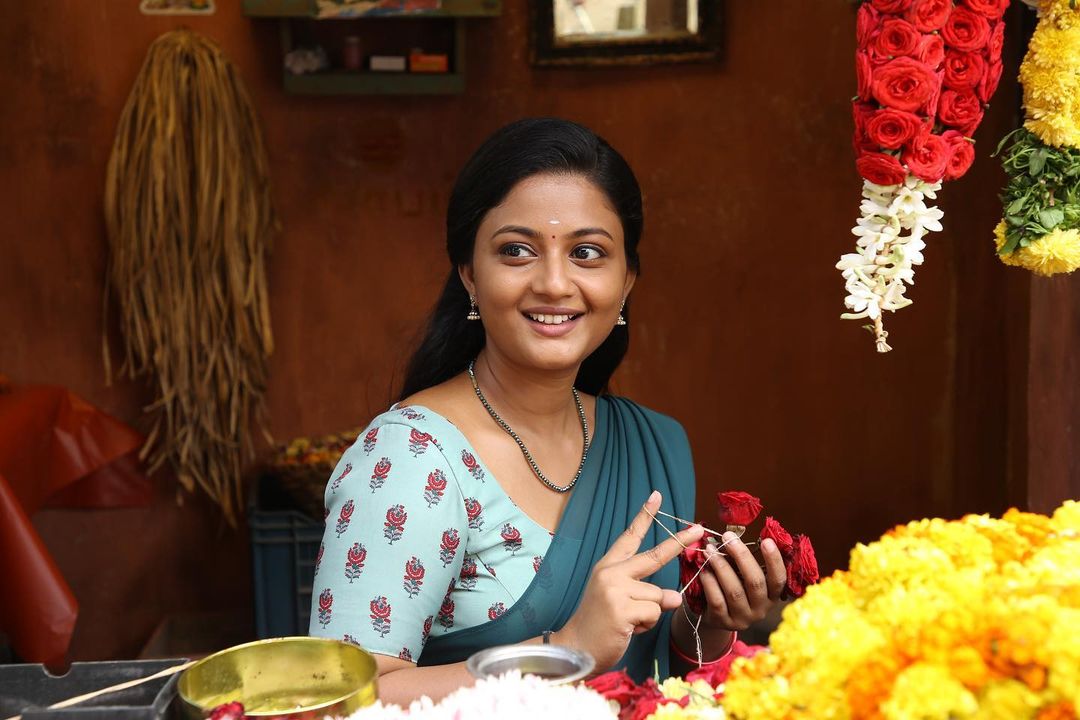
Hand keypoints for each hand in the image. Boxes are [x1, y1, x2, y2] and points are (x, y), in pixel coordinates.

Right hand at [557, 491, 704, 670]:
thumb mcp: (623, 601)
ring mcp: (615, 589)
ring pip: (659, 595)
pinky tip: (627, 629)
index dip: (644, 516)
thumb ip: (647, 593)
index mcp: (609, 566)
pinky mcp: (621, 609)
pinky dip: (646, 624)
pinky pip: (654, 612)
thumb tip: (675, 596)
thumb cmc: (600, 624)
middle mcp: (611, 572)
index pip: (629, 537)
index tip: (657, 496)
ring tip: (628, 621)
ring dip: (650, 613)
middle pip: (654, 556)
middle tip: (699, 529)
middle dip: (679, 542)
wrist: (576, 648)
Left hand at [697, 532, 786, 630]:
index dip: (774, 560)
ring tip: (709, 550)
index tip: (766, 540)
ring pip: (734, 591)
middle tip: (727, 537)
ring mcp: (742, 618)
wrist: (712, 615)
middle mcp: (760, 609)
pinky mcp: (723, 622)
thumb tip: (732, 536)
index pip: (778, 579)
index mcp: (771, 596)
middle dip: (741, 556)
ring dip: (721, 566)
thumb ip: (742, 561)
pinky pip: (717, 601)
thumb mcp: (742, 576)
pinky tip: (703, 570)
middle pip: (755, 582)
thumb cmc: (732, 587)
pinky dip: (710, 583)